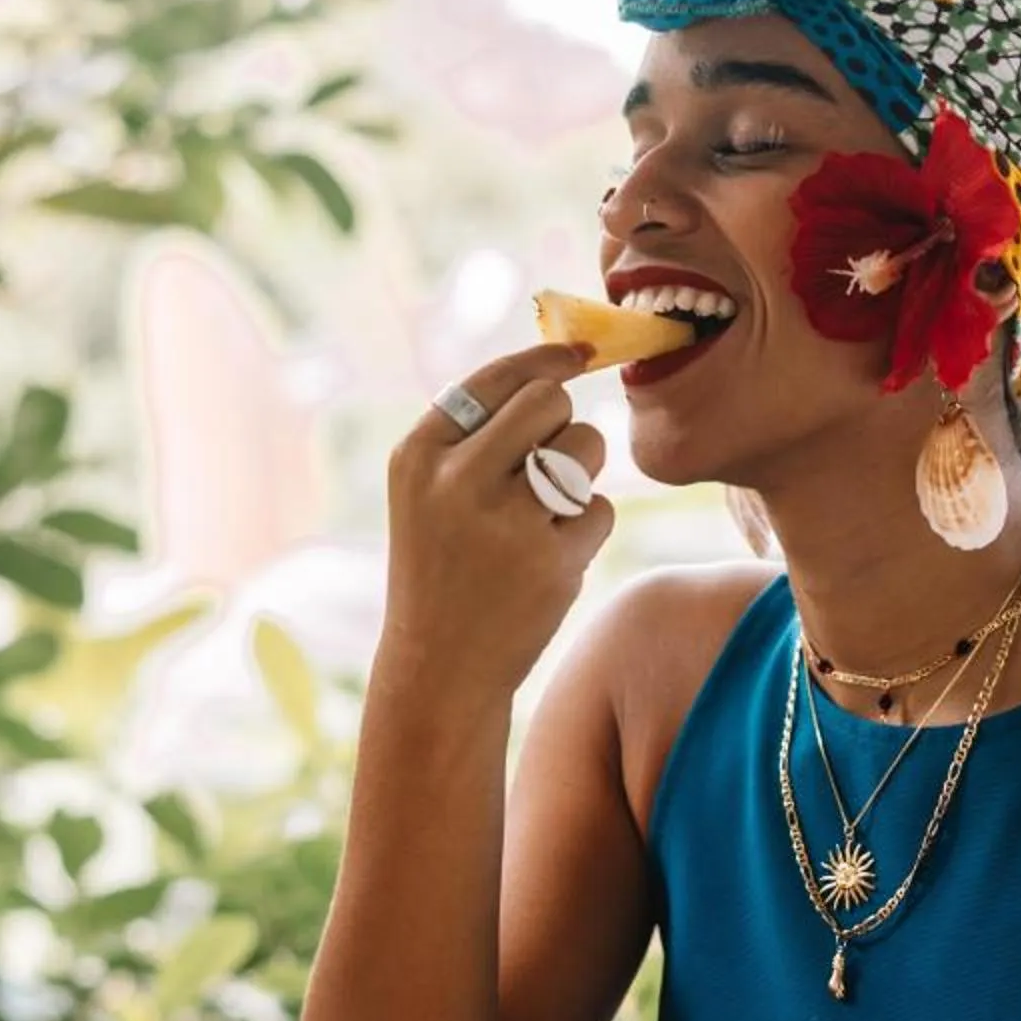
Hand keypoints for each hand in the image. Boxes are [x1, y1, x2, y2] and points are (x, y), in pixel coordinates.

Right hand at [382, 345, 614, 702]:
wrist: (439, 667)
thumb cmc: (442, 564)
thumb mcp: (428, 491)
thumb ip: (477, 430)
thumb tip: (560, 365)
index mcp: (418, 455)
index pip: (495, 378)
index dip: (547, 358)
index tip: (577, 354)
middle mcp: (456, 481)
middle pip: (549, 401)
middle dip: (563, 421)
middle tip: (548, 458)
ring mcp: (505, 522)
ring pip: (585, 447)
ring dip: (580, 472)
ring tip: (544, 511)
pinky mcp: (552, 562)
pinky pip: (601, 509)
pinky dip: (587, 529)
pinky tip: (550, 558)